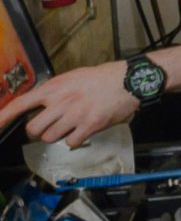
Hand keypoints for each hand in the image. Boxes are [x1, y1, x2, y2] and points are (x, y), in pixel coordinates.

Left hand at [0, 62, 137, 148]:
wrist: (128, 81)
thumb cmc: (102, 78)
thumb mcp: (73, 77)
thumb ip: (54, 91)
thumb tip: (39, 106)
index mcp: (55, 87)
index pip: (21, 103)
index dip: (4, 116)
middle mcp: (61, 102)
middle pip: (33, 129)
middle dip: (38, 131)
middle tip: (49, 127)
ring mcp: (75, 115)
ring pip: (50, 138)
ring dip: (57, 135)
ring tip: (70, 126)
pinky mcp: (89, 126)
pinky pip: (70, 143)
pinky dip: (74, 140)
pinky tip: (82, 130)